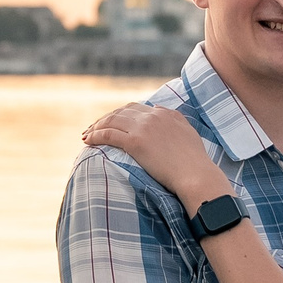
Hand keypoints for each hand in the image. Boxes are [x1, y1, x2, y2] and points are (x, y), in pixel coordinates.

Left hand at [82, 103, 230, 204]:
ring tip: (87, 134)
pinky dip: (96, 136)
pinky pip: (108, 134)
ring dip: (97, 126)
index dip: (121, 114)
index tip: (113, 122)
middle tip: (95, 127)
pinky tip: (88, 141)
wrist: (195, 174)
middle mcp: (152, 116)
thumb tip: (158, 111)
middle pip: (121, 112)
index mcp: (165, 114)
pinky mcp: (135, 142)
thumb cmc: (194, 161)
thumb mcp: (187, 132)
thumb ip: (173, 120)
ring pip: (112, 121)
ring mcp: (143, 128)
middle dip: (106, 118)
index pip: (136, 108)